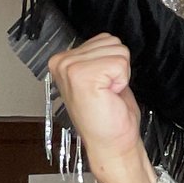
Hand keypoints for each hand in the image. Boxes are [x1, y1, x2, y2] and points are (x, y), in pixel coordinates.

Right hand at [48, 33, 155, 182]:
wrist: (111, 144)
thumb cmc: (107, 116)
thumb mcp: (97, 77)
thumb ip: (95, 57)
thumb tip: (106, 42)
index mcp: (62, 60)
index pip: (104, 39)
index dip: (112, 62)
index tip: (102, 85)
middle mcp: (62, 61)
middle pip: (112, 42)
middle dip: (116, 67)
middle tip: (105, 91)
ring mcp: (70, 68)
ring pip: (118, 51)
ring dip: (119, 74)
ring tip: (107, 93)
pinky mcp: (82, 76)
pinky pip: (120, 63)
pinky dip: (121, 80)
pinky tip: (109, 95)